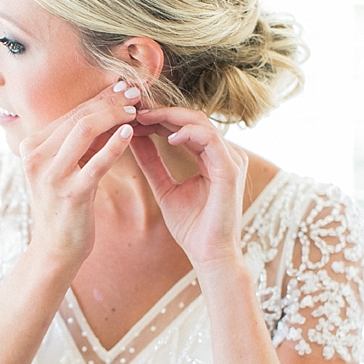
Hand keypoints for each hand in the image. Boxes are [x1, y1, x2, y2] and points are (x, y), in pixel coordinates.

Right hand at [18, 82, 138, 266]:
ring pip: (84, 130)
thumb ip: (76, 144)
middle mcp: (35, 156)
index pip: (69, 113)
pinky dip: (114, 145)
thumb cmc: (63, 207)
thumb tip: (103, 113)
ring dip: (113, 116)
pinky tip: (130, 132)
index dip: (98, 97)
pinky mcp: (71, 194)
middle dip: (108, 101)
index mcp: (31, 146)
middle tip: (134, 91)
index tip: (121, 86)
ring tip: (135, 109)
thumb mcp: (63, 169)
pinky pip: (96, 163)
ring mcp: (51, 175)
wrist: (55, 249)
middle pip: (77, 117)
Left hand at [129, 107, 247, 267]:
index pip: (186, 126)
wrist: (209, 254)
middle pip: (193, 118)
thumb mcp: (164, 188)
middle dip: (162, 112)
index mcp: (212, 157)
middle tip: (134, 110)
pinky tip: (167, 137)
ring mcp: (230, 160)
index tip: (132, 116)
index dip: (159, 118)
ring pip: (201, 123)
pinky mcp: (230, 169)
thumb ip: (152, 163)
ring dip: (171, 117)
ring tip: (145, 119)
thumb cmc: (192, 227)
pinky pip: (210, 140)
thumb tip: (133, 138)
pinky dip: (188, 133)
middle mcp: (225, 154)